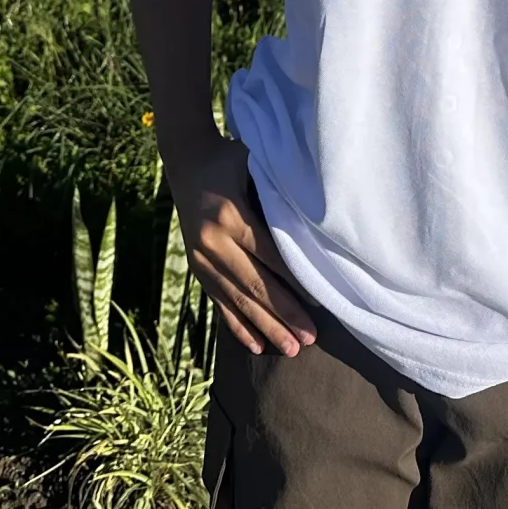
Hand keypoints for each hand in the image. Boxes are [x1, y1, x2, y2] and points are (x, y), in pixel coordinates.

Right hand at [169, 133, 317, 356]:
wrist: (186, 161)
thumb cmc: (231, 159)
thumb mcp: (254, 163)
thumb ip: (276, 191)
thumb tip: (316, 225)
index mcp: (231, 214)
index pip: (270, 254)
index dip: (295, 279)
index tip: (321, 302)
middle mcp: (213, 242)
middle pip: (255, 284)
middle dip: (284, 314)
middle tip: (310, 338)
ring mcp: (201, 259)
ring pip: (238, 299)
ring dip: (265, 327)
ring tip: (291, 349)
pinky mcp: (196, 268)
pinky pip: (219, 301)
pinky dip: (238, 325)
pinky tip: (257, 346)